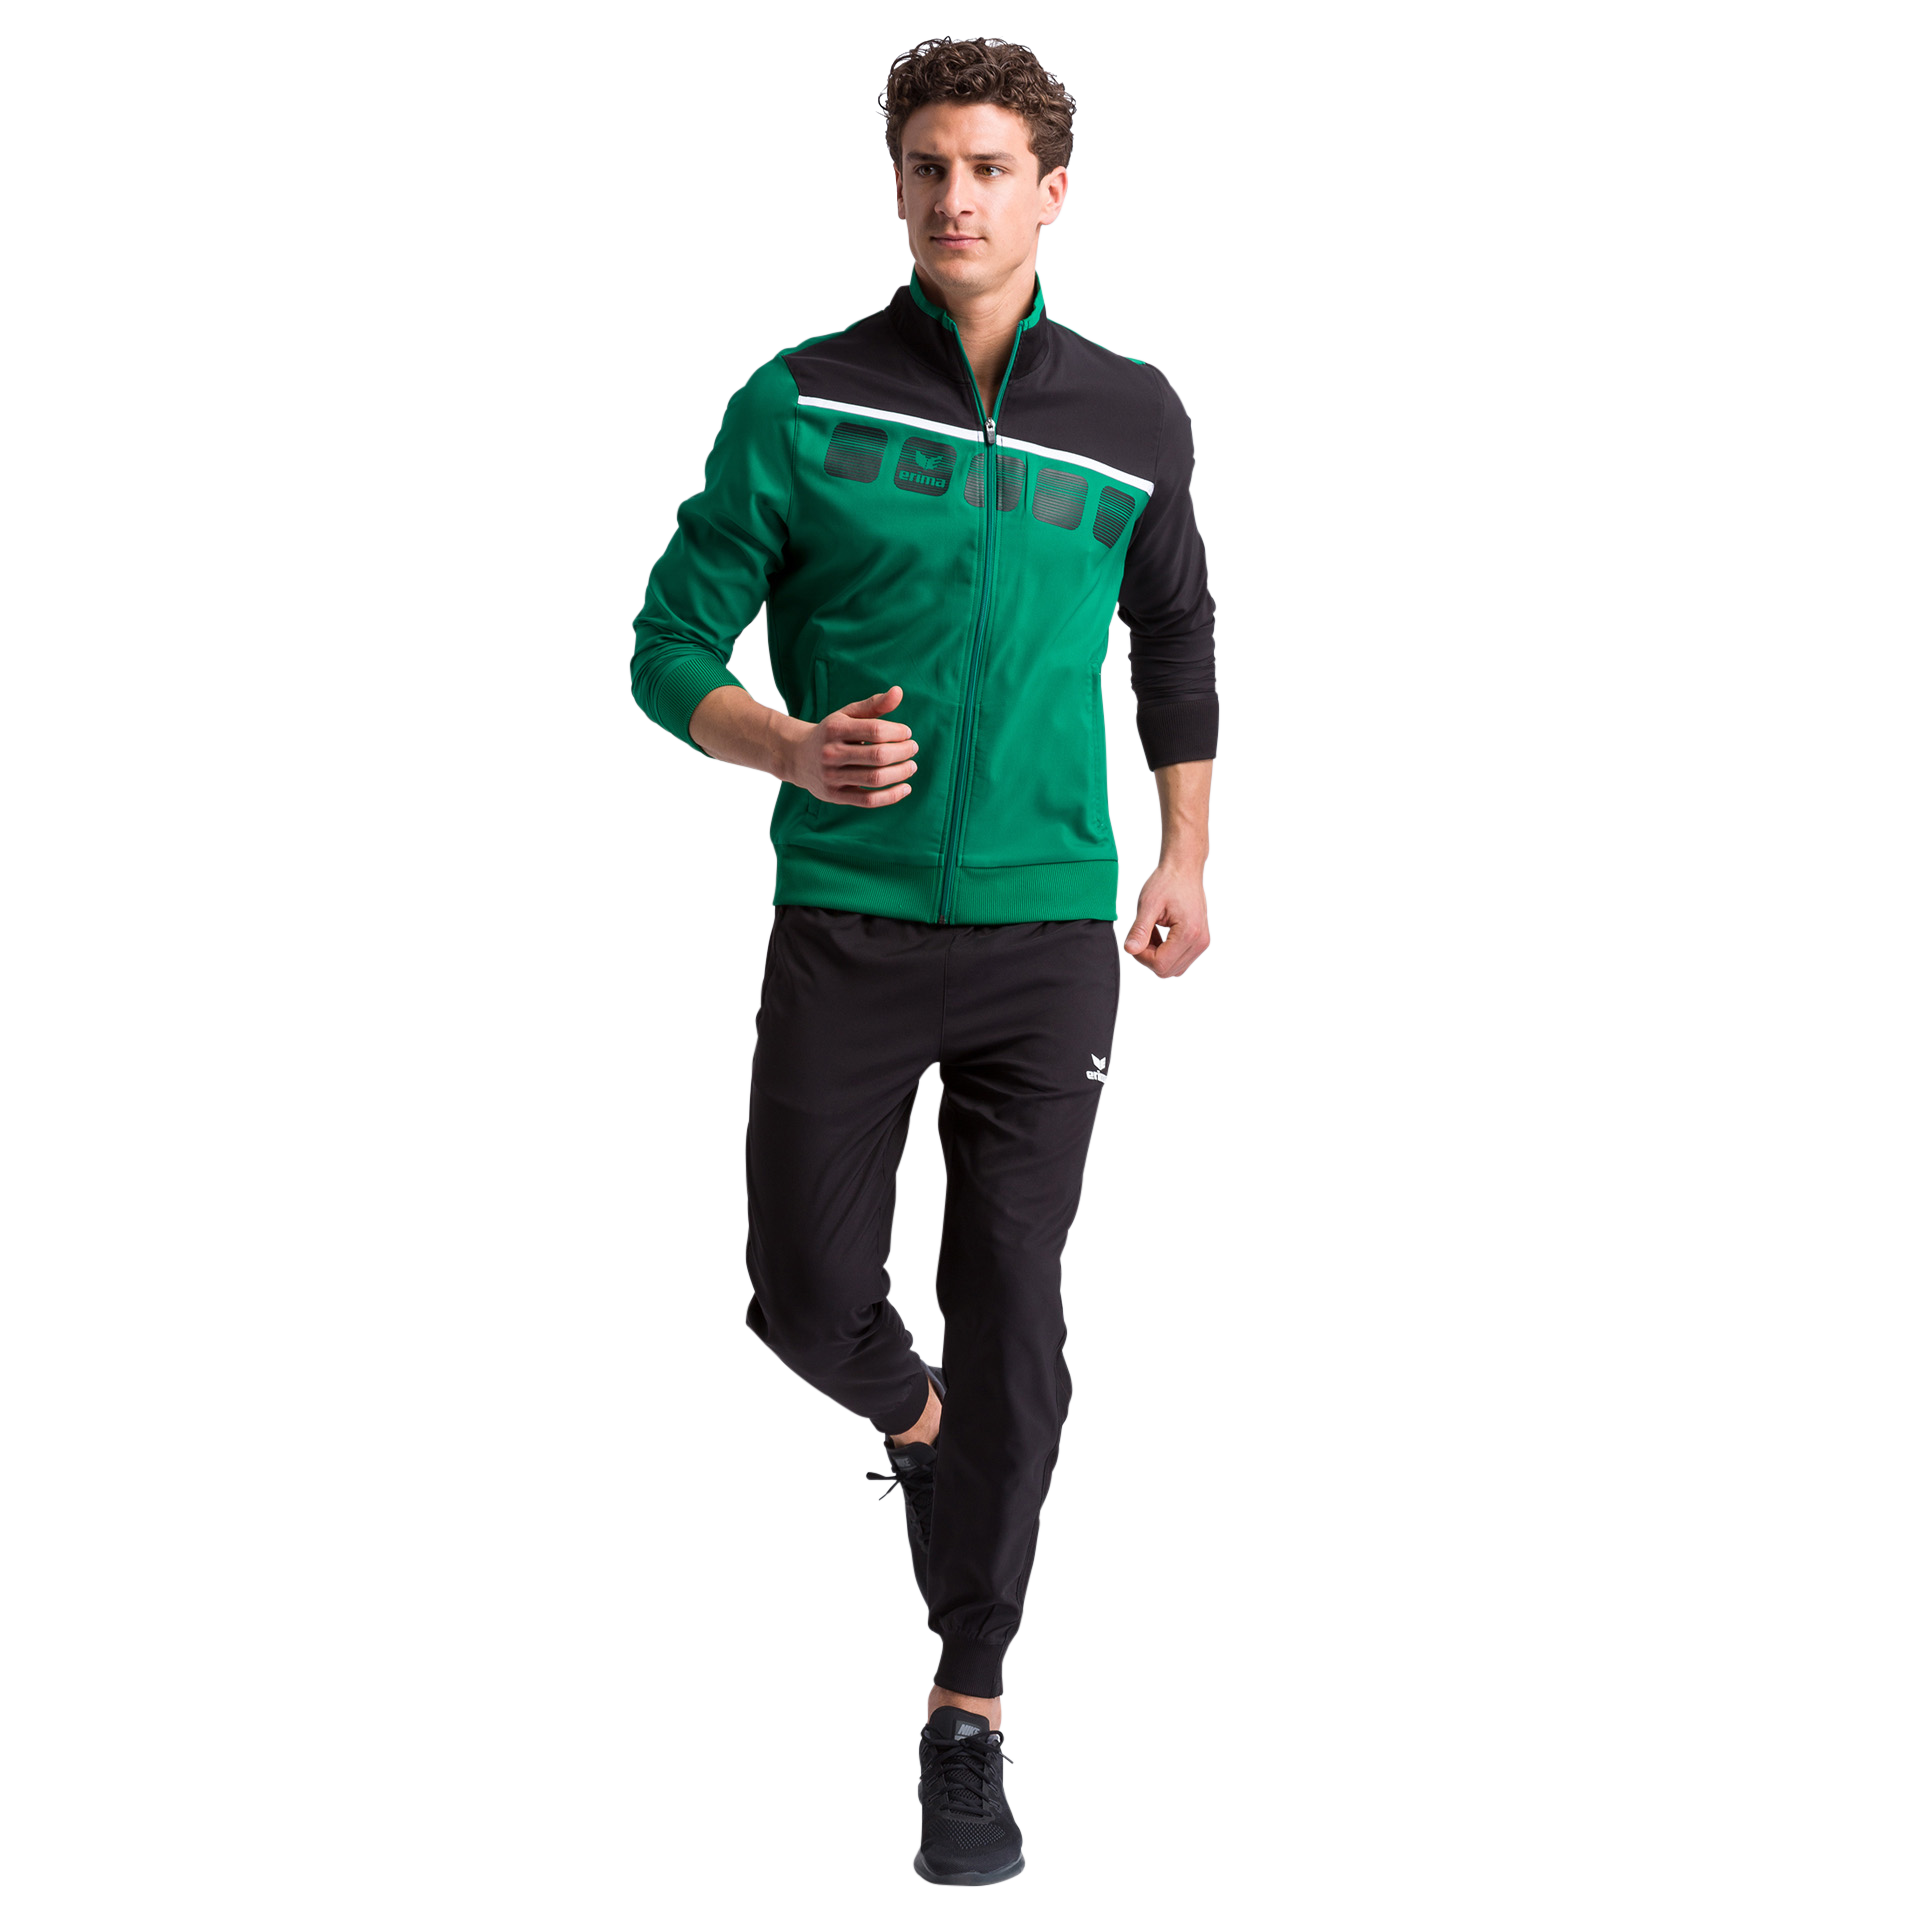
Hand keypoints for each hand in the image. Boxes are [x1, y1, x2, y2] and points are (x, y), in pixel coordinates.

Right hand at [790, 686, 918, 806]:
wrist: (797, 756)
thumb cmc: (830, 733)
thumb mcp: (847, 715)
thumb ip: (873, 704)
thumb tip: (899, 691)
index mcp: (835, 729)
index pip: (875, 730)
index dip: (897, 732)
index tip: (907, 733)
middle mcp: (831, 753)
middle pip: (878, 755)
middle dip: (902, 752)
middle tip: (913, 748)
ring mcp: (831, 776)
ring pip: (875, 778)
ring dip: (900, 773)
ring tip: (911, 767)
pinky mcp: (834, 796)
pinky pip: (868, 800)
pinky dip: (891, 796)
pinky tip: (905, 788)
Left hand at [1123, 862, 1210, 977]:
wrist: (1184, 870)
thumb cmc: (1168, 882)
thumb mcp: (1148, 904)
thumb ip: (1139, 930)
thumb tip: (1130, 950)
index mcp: (1189, 933)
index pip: (1160, 964)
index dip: (1142, 956)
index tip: (1137, 937)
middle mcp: (1200, 942)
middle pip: (1166, 971)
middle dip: (1149, 956)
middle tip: (1144, 933)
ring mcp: (1202, 943)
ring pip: (1172, 969)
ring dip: (1157, 955)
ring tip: (1154, 931)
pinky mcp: (1200, 942)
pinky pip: (1179, 961)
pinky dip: (1166, 953)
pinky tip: (1161, 934)